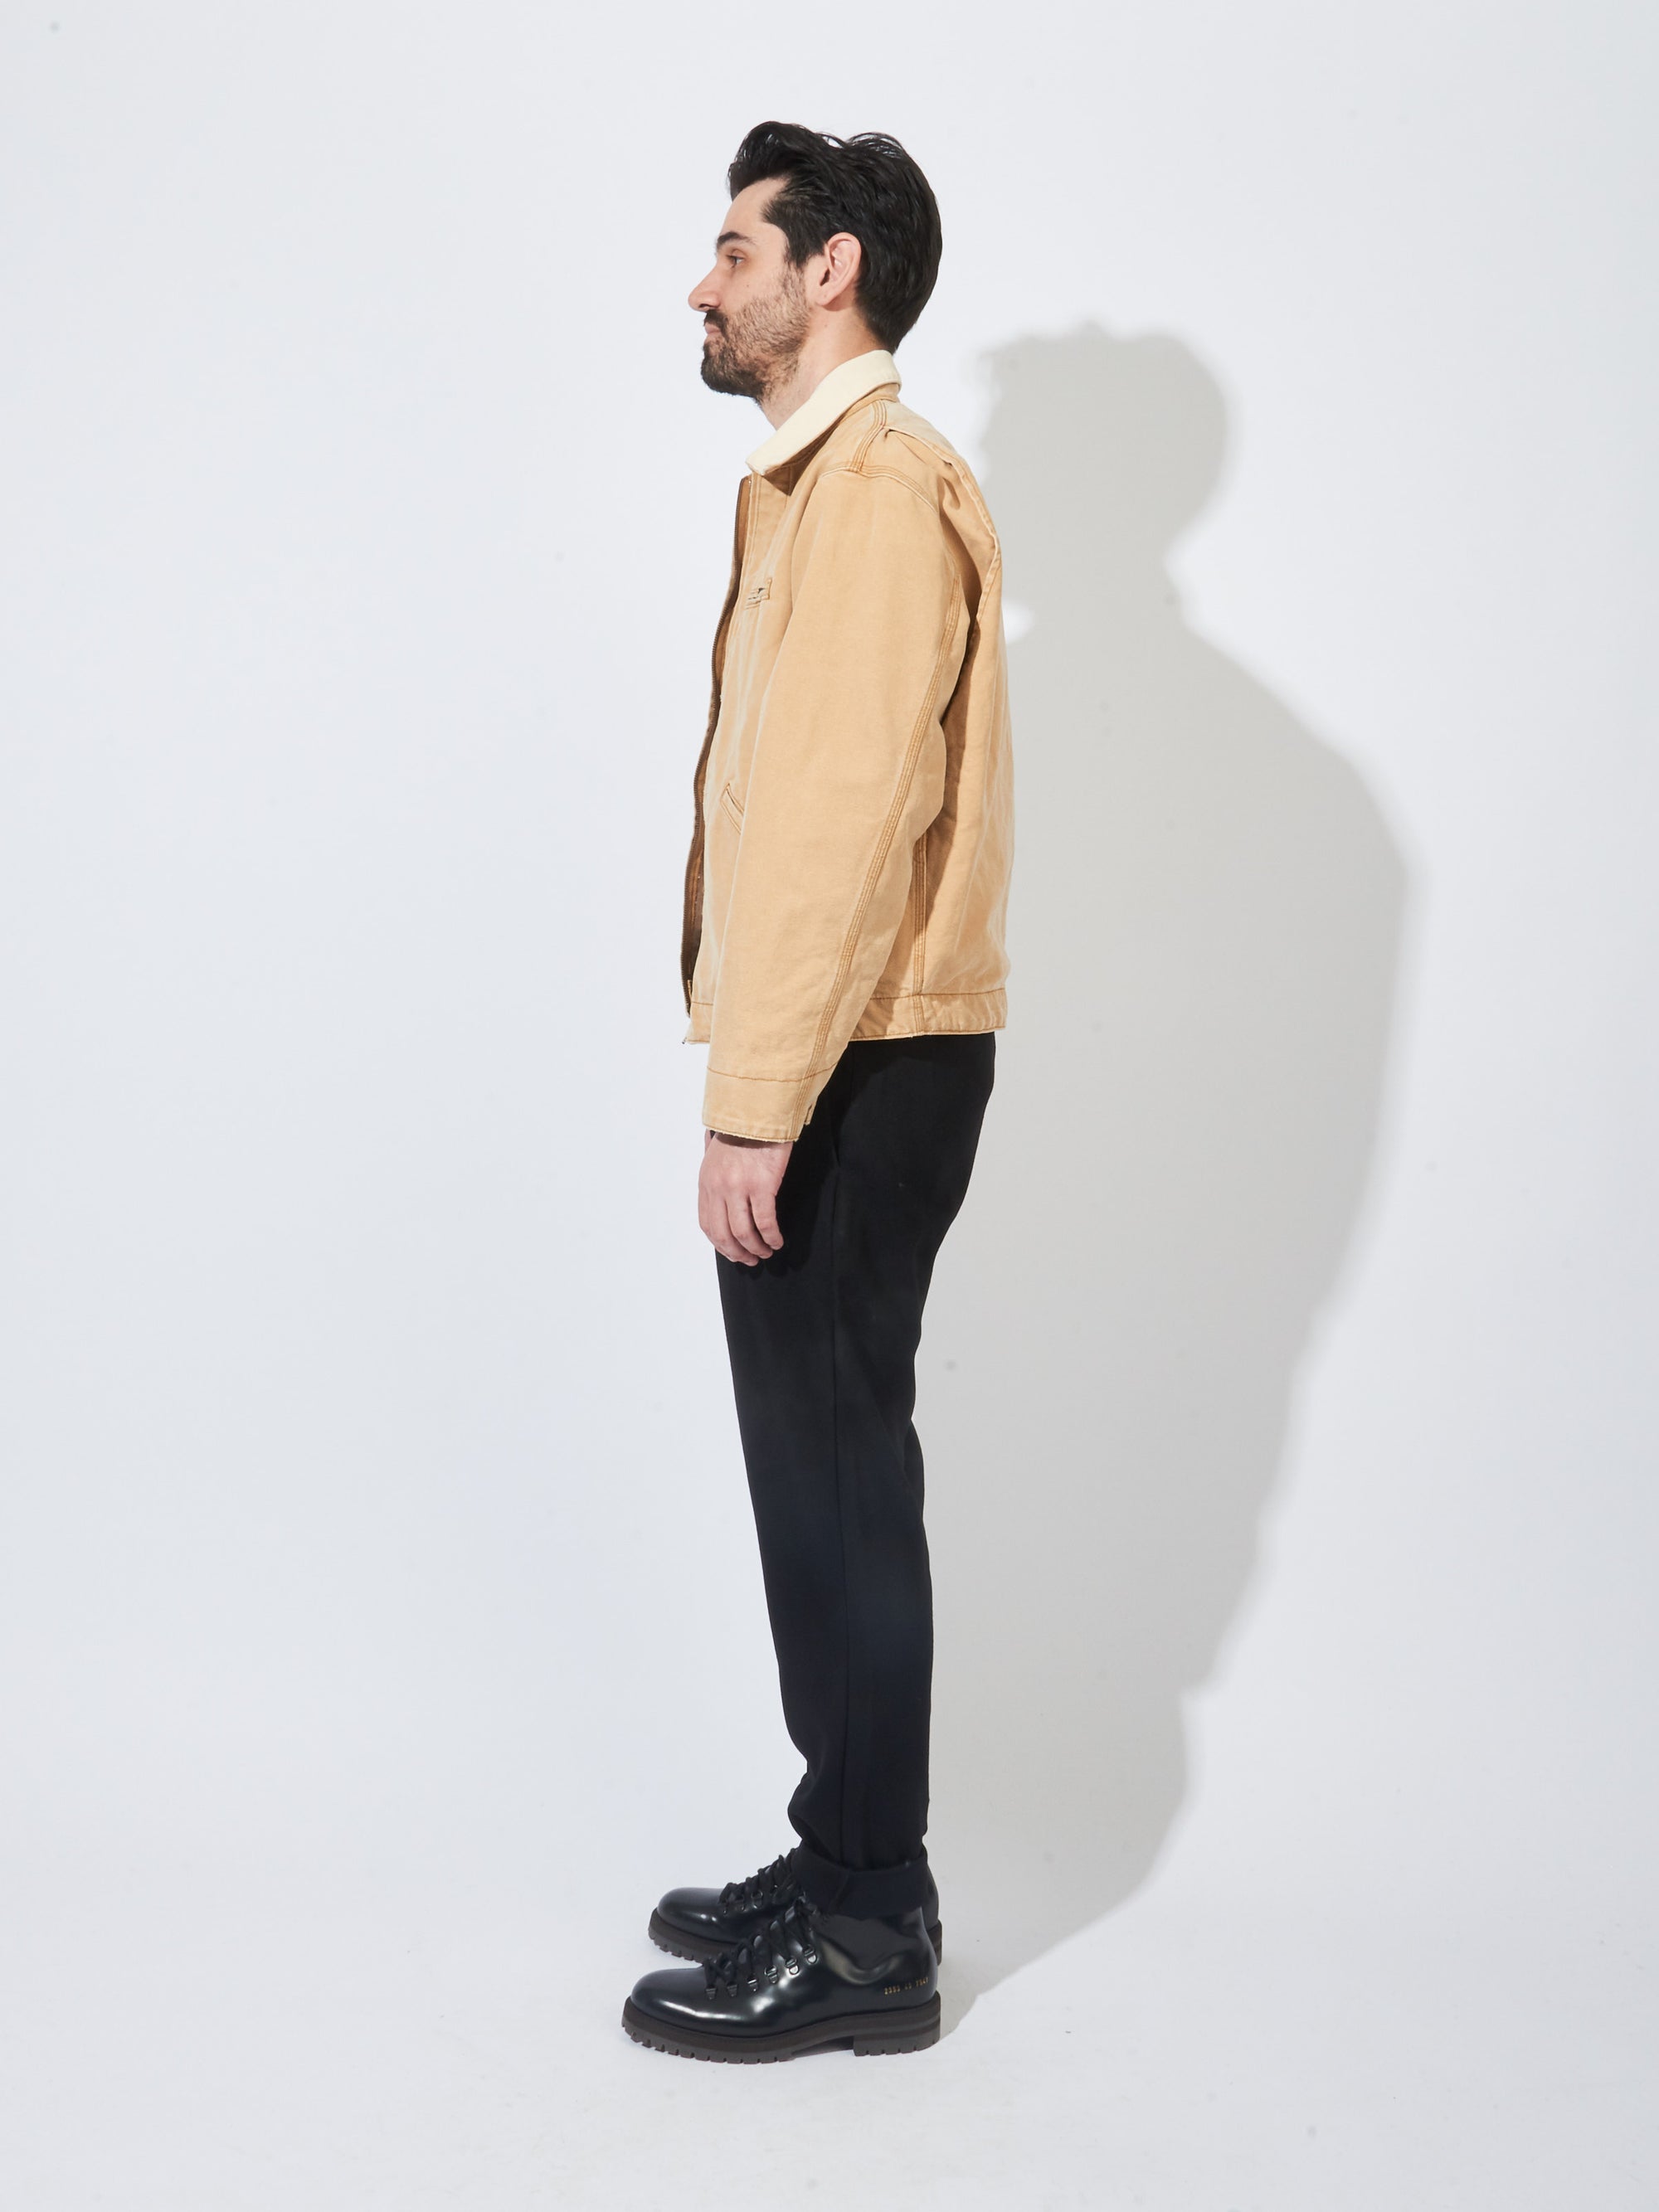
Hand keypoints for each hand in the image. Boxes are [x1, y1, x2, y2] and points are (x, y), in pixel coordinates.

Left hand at [699, 1129, 791, 1263]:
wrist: (759, 1111)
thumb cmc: (743, 1130)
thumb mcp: (716, 1154)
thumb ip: (715, 1175)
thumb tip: (719, 1193)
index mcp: (706, 1182)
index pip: (707, 1224)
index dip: (720, 1244)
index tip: (732, 1252)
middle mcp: (718, 1188)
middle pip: (723, 1233)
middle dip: (737, 1252)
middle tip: (750, 1260)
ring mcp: (738, 1188)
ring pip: (744, 1232)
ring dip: (756, 1248)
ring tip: (767, 1252)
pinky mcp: (761, 1186)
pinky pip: (765, 1222)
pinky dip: (771, 1236)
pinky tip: (777, 1241)